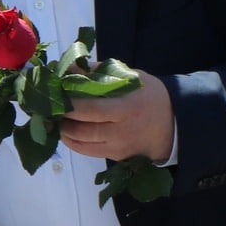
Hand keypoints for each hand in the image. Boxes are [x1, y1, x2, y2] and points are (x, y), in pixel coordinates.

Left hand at [59, 70, 173, 163]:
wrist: (173, 124)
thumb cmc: (149, 96)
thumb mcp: (130, 78)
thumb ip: (99, 72)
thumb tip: (69, 68)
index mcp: (126, 108)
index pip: (92, 110)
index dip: (70, 106)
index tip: (57, 96)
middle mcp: (121, 131)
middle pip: (83, 130)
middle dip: (63, 120)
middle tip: (52, 109)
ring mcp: (118, 147)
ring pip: (81, 144)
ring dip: (64, 132)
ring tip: (57, 119)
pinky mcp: (115, 157)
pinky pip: (87, 152)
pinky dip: (73, 142)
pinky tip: (67, 130)